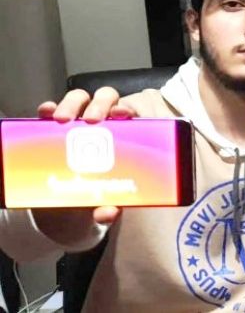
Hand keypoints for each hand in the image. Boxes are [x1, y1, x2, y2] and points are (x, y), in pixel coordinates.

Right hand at [32, 87, 135, 228]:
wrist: (75, 193)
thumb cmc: (101, 187)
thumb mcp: (109, 195)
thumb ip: (111, 203)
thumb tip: (106, 213)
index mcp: (126, 131)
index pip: (131, 112)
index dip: (128, 108)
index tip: (121, 115)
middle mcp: (105, 119)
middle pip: (107, 99)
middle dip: (101, 104)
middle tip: (92, 119)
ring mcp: (80, 118)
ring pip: (80, 99)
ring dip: (73, 104)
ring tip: (64, 120)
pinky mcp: (57, 124)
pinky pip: (52, 110)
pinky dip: (49, 109)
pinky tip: (46, 114)